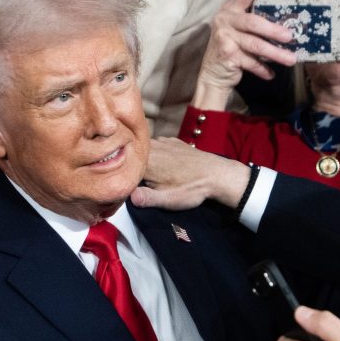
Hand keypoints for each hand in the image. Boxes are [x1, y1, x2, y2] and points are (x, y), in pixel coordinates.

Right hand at [131, 138, 250, 211]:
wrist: (217, 174)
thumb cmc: (191, 188)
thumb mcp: (168, 200)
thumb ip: (146, 198)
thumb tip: (129, 197)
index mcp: (146, 160)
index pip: (123, 165)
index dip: (122, 175)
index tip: (124, 184)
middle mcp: (152, 146)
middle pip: (132, 155)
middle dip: (131, 166)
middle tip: (139, 180)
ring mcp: (162, 141)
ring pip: (143, 149)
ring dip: (143, 159)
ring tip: (149, 174)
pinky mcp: (172, 141)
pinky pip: (156, 145)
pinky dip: (155, 153)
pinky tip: (162, 164)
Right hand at [192, 0, 298, 109]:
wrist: (212, 73)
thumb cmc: (231, 49)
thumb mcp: (238, 31)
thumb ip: (254, 24)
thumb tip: (286, 26)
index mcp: (230, 10)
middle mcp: (225, 20)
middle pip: (254, 22)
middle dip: (274, 30)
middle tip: (290, 36)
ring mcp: (224, 38)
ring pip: (255, 45)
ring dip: (275, 53)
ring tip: (290, 59)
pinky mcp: (227, 55)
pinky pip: (251, 62)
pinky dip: (263, 69)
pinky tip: (270, 73)